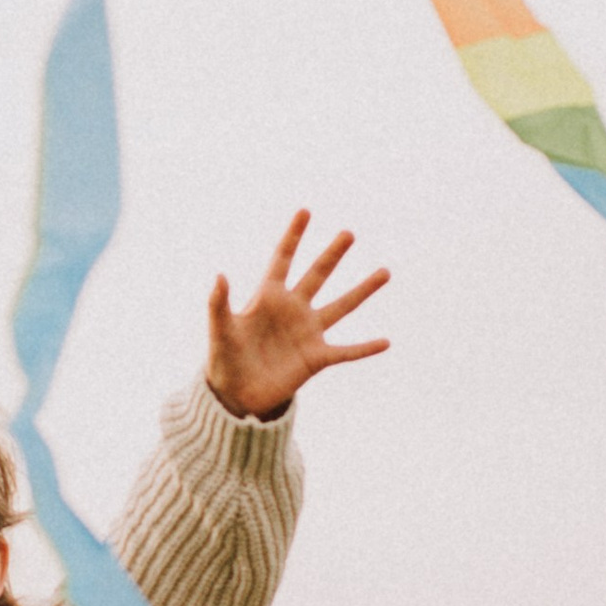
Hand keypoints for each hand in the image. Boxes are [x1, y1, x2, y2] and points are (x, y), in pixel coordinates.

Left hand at [206, 212, 389, 420]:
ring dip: (363, 290)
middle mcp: (293, 310)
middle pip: (317, 275)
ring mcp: (307, 333)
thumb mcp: (220, 330)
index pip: (283, 260)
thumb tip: (220, 275)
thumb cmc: (224, 359)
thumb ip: (219, 304)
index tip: (305, 211)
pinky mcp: (317, 358)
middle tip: (348, 234)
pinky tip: (386, 342)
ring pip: (341, 306)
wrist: (235, 394)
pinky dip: (365, 348)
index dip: (293, 236)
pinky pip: (346, 351)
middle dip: (332, 254)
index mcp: (268, 297)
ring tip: (384, 271)